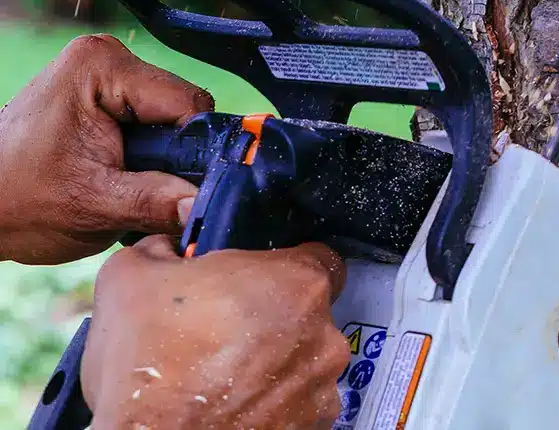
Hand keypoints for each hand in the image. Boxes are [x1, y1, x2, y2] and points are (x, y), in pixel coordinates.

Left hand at [0, 34, 212, 262]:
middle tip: (139, 188)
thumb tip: (202, 203)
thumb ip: (155, 201)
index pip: (186, 102)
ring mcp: (104, 70)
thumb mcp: (92, 206)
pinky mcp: (104, 89)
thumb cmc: (14, 200)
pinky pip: (150, 117)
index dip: (191, 149)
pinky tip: (119, 170)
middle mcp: (107, 56)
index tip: (182, 185)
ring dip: (157, 155)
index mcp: (103, 66)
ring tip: (123, 182)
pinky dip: (143, 149)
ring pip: (169, 116)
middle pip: (180, 108)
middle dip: (170, 154)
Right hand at [82, 235, 349, 429]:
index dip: (280, 269)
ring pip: (303, 363)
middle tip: (226, 333)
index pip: (313, 258)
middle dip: (273, 320)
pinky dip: (272, 407)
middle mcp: (324, 334)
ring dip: (273, 365)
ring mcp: (320, 387)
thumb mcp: (130, 279)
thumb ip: (159, 250)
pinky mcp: (310, 428)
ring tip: (224, 377)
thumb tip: (164, 249)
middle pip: (307, 313)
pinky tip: (233, 407)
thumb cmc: (148, 365)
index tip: (250, 284)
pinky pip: (297, 407)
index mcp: (298, 282)